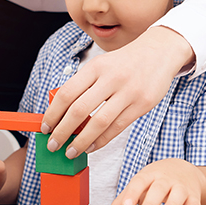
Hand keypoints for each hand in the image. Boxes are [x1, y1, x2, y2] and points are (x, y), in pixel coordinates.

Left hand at [42, 25, 192, 158]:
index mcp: (95, 67)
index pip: (67, 93)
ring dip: (81, 141)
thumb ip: (84, 85)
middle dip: (62, 132)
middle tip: (53, 144)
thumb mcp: (102, 64)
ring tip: (71, 151)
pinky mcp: (142, 105)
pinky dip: (101, 141)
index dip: (53, 113)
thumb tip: (62, 113)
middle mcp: (110, 78)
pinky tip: (91, 147)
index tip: (46, 127)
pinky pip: (117, 128)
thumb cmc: (125, 62)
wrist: (159, 52)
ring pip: (98, 123)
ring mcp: (128, 92)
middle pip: (79, 110)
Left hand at [101, 158, 205, 204]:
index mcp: (149, 175)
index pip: (139, 182)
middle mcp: (166, 179)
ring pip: (178, 196)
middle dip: (150, 204)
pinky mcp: (194, 197)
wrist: (185, 170)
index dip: (132, 193)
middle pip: (159, 189)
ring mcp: (181, 187)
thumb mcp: (139, 186)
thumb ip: (122, 202)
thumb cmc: (156, 180)